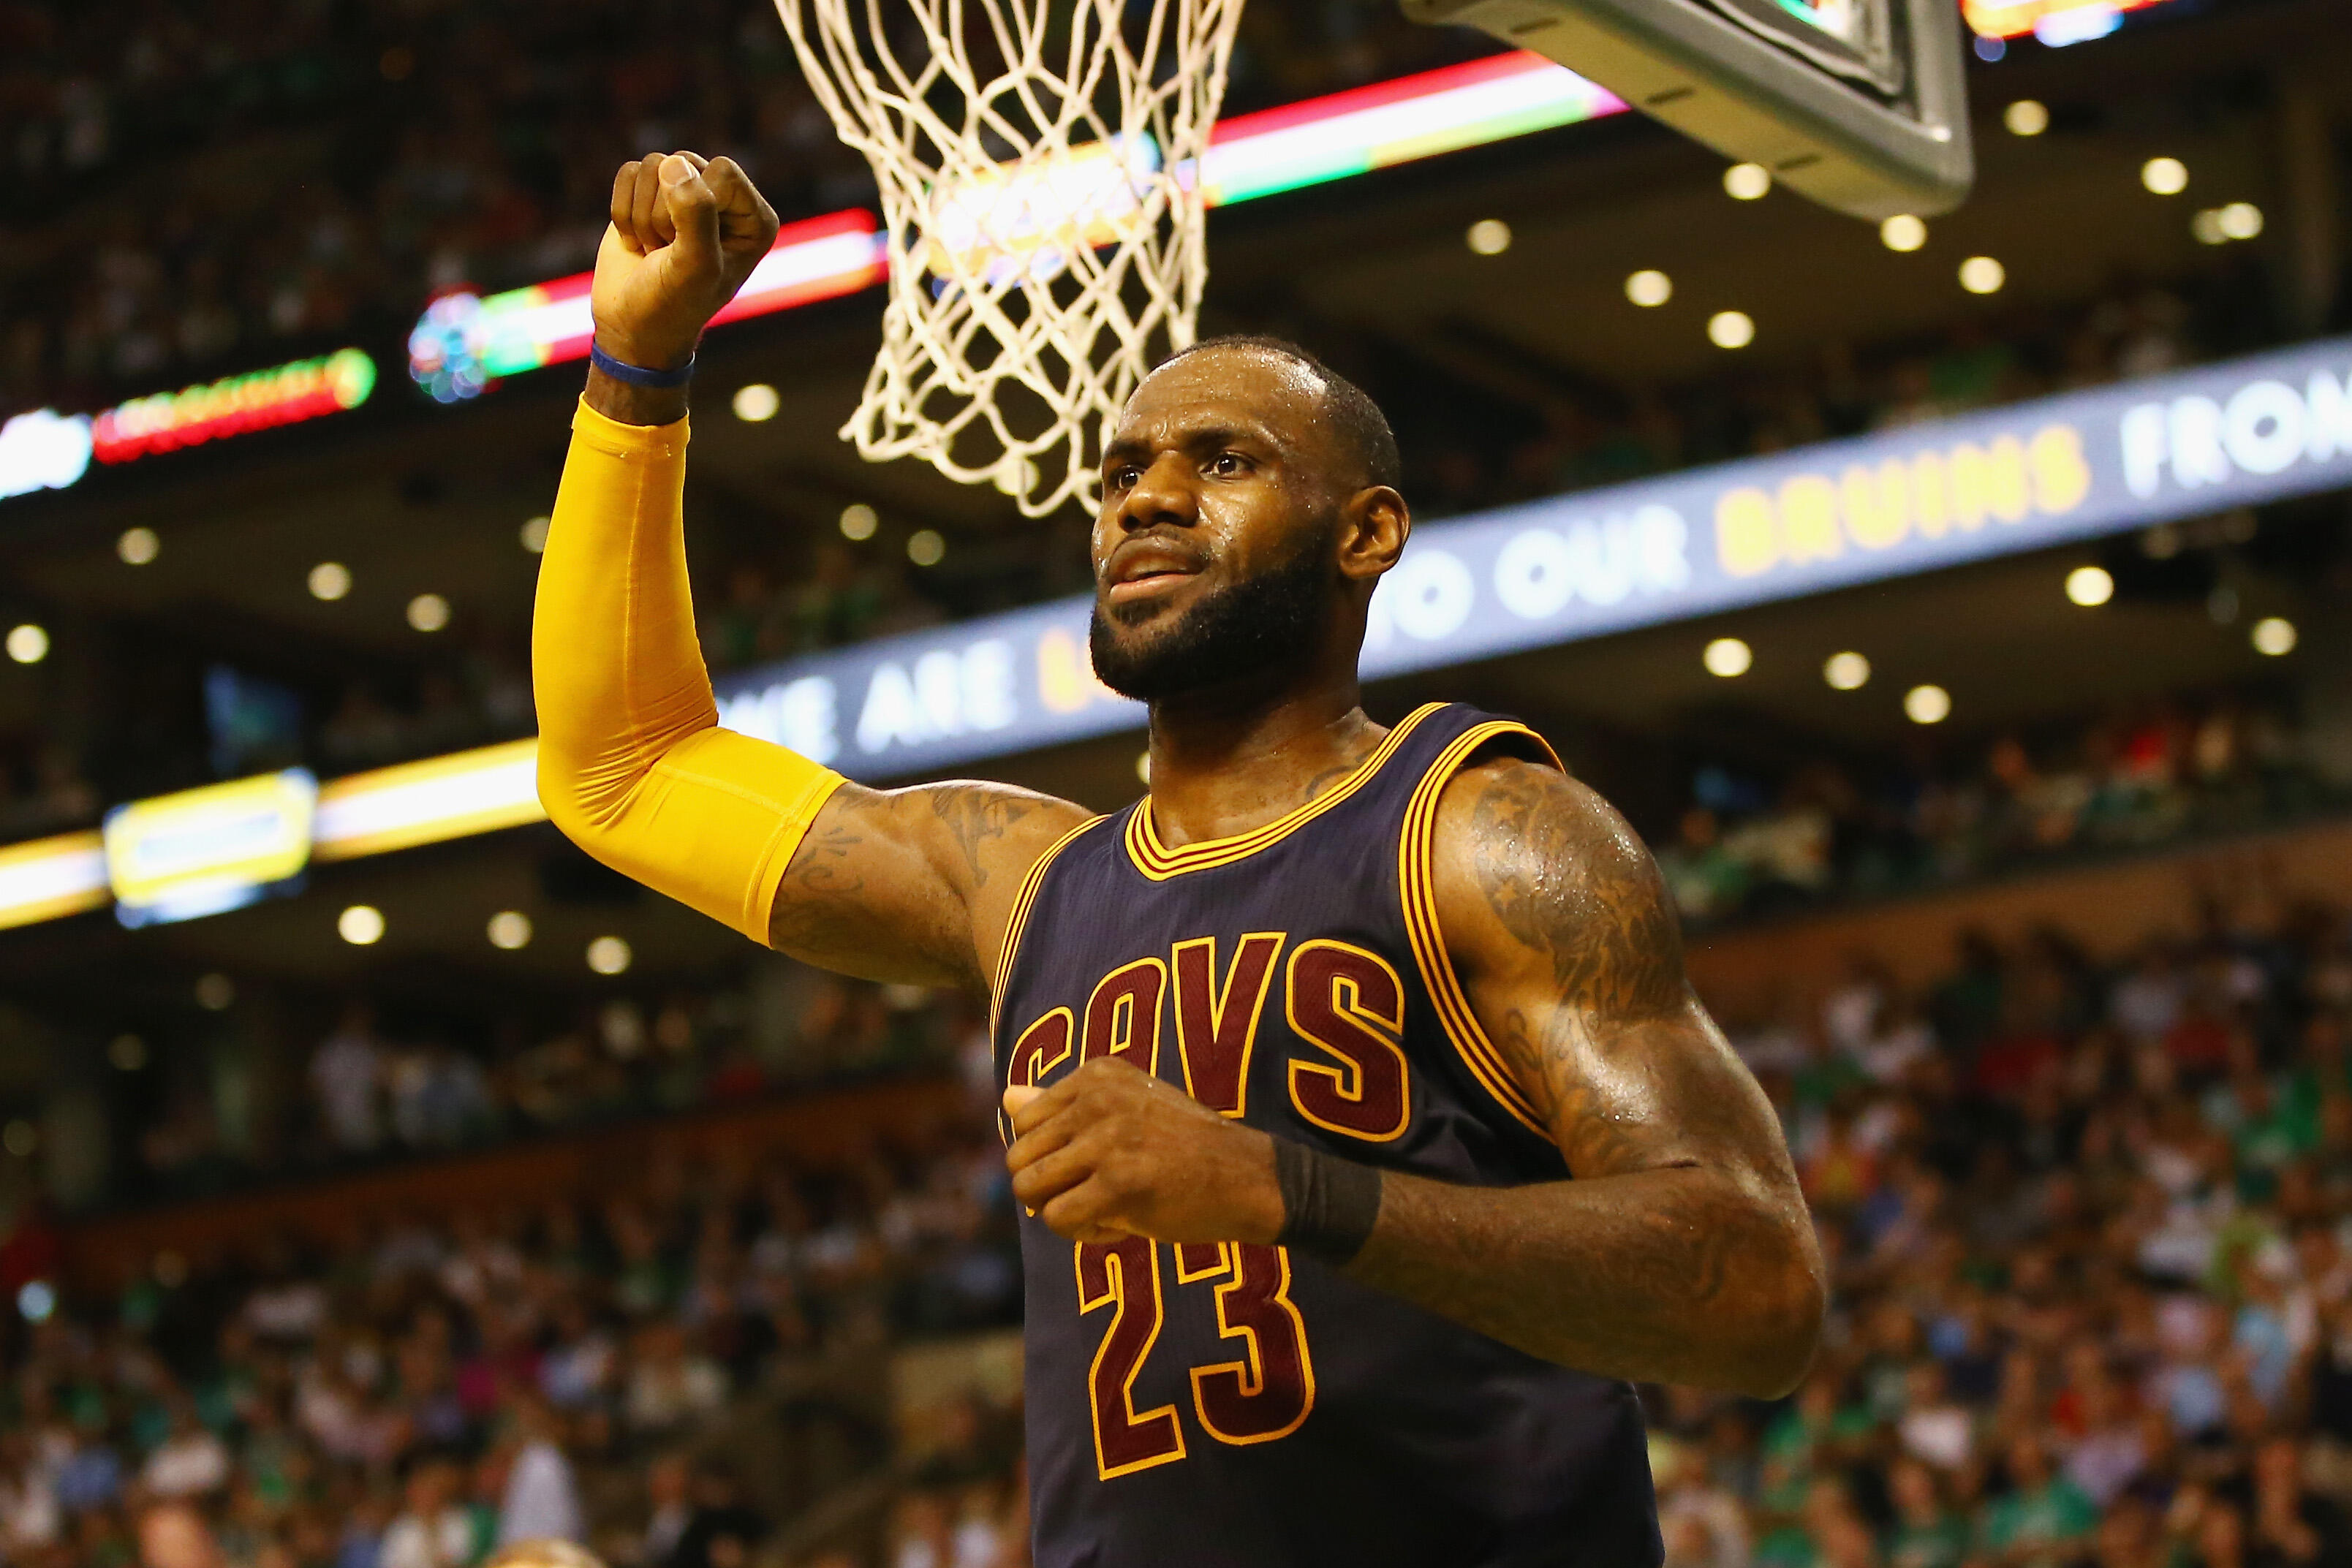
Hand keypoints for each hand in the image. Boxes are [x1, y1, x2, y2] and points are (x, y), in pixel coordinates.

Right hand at [592, 152, 778, 371]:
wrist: (632, 326)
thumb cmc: (673, 304)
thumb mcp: (695, 266)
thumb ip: (696, 214)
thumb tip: (675, 163)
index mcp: (755, 218)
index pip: (722, 172)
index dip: (695, 206)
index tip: (691, 248)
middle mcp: (725, 199)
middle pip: (685, 164)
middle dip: (664, 213)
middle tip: (669, 252)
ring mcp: (686, 193)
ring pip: (655, 164)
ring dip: (642, 215)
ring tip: (656, 249)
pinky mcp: (649, 192)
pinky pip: (629, 172)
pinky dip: (622, 211)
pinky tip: (636, 241)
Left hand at [1003, 1057, 1285, 1245]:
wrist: (1249, 1178)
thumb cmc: (1186, 1147)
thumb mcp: (1127, 1110)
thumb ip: (1065, 1106)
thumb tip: (1006, 1095)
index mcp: (1098, 1074)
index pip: (1024, 1121)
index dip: (1051, 1157)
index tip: (1093, 1167)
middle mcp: (1098, 1097)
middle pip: (1018, 1157)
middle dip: (1048, 1189)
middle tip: (1094, 1196)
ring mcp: (1108, 1138)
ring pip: (1028, 1189)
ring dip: (1061, 1212)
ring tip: (1103, 1211)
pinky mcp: (1119, 1183)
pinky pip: (1058, 1219)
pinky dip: (1082, 1234)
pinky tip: (1120, 1226)